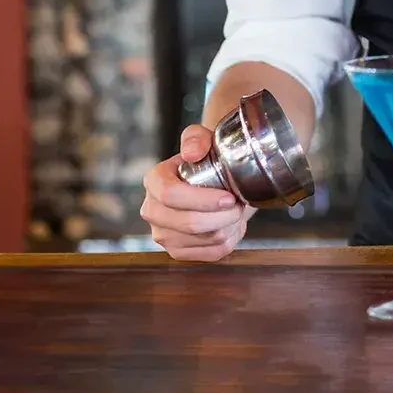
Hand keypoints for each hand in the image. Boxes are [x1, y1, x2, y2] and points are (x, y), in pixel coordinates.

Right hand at [141, 125, 253, 261]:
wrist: (214, 180)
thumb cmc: (208, 159)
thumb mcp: (202, 139)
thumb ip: (196, 138)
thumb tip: (192, 153)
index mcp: (154, 181)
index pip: (170, 195)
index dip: (202, 200)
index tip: (229, 197)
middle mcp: (152, 210)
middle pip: (189, 223)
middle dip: (224, 216)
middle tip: (240, 204)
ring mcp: (163, 234)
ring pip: (204, 239)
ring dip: (230, 226)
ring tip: (236, 212)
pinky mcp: (178, 252)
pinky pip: (210, 254)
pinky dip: (229, 240)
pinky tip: (231, 226)